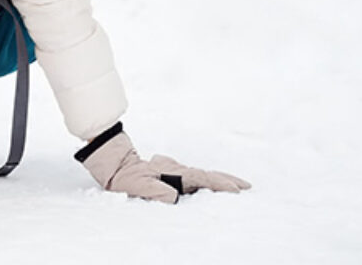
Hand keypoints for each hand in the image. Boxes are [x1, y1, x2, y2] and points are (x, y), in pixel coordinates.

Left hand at [76, 123, 249, 203]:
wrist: (115, 164)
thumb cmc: (125, 177)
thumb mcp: (137, 186)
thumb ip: (155, 192)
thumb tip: (174, 196)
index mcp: (171, 172)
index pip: (200, 178)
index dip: (219, 184)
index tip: (235, 189)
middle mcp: (175, 168)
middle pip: (206, 175)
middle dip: (226, 180)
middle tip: (246, 186)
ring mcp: (174, 169)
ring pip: (201, 175)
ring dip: (219, 180)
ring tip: (237, 186)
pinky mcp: (171, 172)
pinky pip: (194, 177)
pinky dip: (207, 180)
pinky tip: (213, 184)